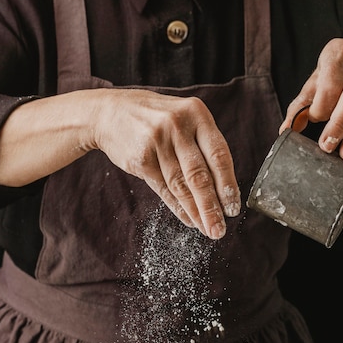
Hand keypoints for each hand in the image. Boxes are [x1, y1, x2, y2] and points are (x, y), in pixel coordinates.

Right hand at [93, 89, 240, 238]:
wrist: (110, 112)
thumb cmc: (155, 120)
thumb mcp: (183, 120)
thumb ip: (202, 146)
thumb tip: (223, 189)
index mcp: (197, 114)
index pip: (219, 155)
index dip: (228, 185)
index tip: (233, 208)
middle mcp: (178, 126)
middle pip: (200, 175)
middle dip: (212, 207)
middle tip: (220, 229)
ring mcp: (157, 142)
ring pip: (181, 186)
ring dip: (196, 212)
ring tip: (207, 229)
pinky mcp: (141, 159)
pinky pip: (164, 190)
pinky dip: (178, 208)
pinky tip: (189, 220)